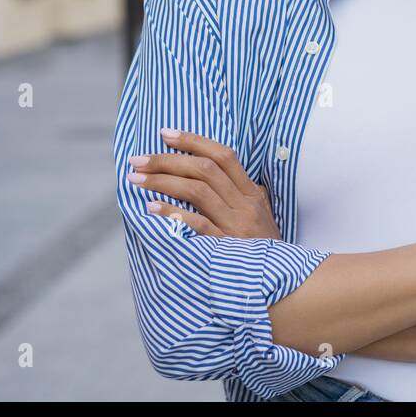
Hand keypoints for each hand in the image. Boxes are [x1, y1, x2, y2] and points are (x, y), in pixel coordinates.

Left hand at [127, 129, 280, 238]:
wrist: (279, 282)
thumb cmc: (263, 250)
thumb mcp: (261, 217)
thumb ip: (242, 196)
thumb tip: (214, 176)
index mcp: (252, 194)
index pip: (224, 156)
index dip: (193, 141)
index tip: (165, 134)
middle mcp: (245, 205)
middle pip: (205, 169)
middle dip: (167, 160)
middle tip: (138, 160)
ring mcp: (236, 225)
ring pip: (198, 191)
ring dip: (162, 181)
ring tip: (136, 179)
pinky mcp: (226, 247)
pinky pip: (197, 225)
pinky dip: (173, 214)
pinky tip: (151, 208)